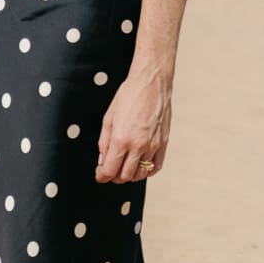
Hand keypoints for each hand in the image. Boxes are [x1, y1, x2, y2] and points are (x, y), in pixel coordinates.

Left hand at [96, 64, 170, 182]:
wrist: (151, 85)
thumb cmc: (128, 96)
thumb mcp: (109, 117)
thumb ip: (104, 141)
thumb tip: (102, 160)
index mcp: (121, 138)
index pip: (110, 169)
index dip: (102, 176)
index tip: (99, 176)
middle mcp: (139, 146)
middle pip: (125, 175)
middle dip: (115, 177)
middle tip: (109, 172)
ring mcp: (153, 146)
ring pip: (141, 174)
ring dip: (130, 175)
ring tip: (123, 169)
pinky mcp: (164, 144)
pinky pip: (156, 167)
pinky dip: (147, 172)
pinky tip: (140, 166)